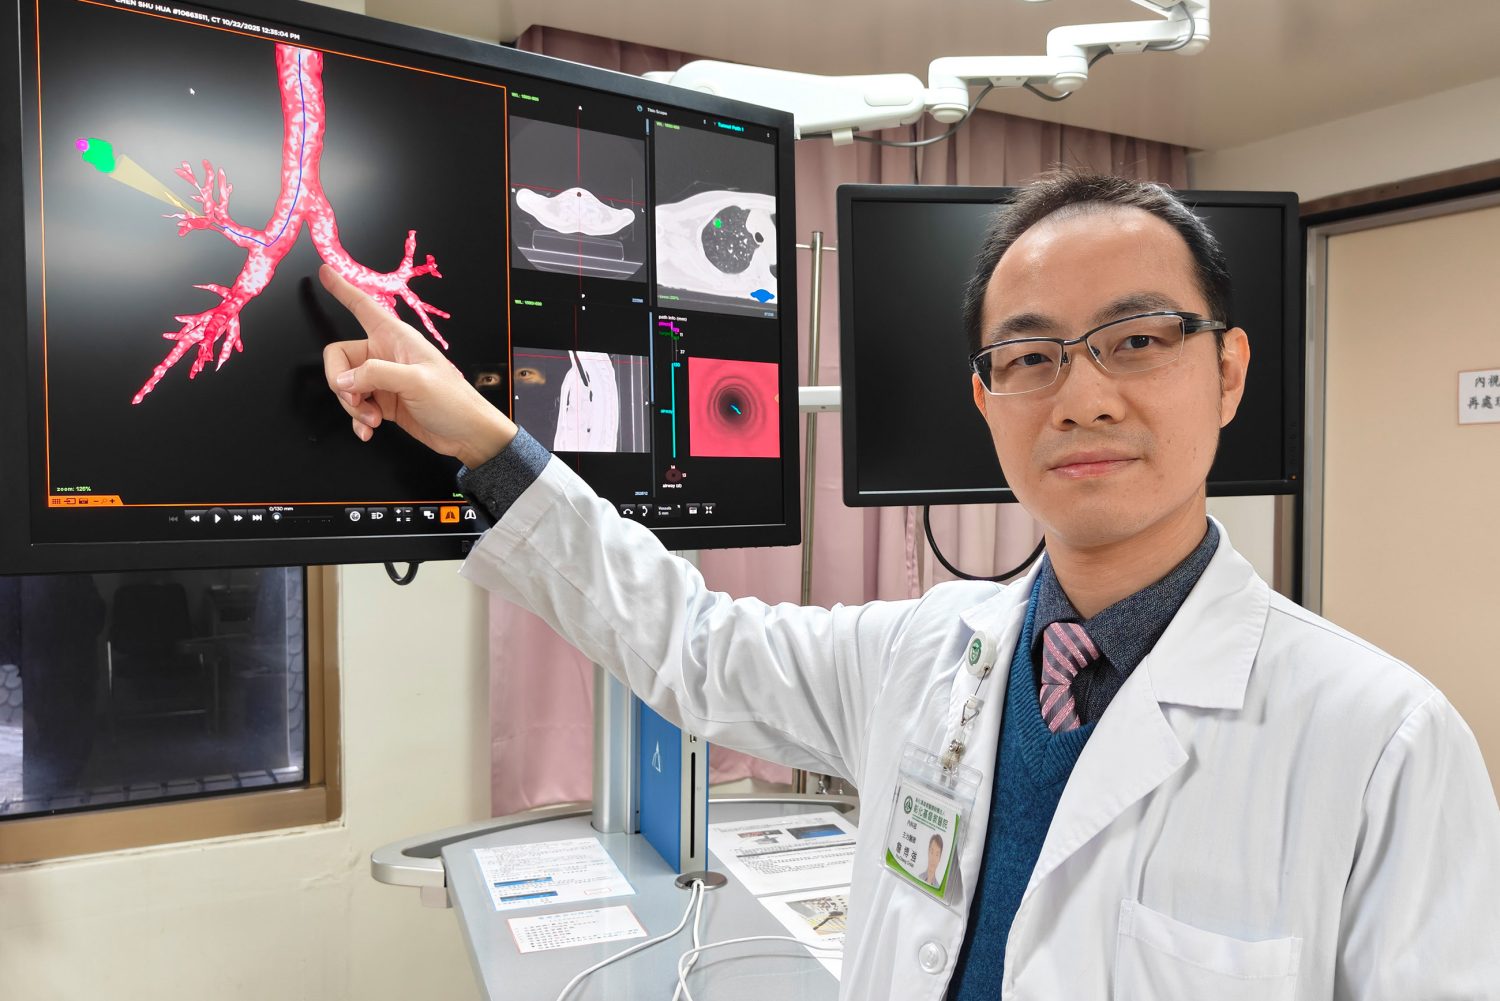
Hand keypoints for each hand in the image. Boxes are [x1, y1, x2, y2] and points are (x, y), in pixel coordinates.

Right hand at [319, 265, 515, 467]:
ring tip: (373, 419)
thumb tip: (344, 379)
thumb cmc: (453, 401)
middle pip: (340, 357)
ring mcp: (382, 379)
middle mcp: (385, 354)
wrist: (467, 434)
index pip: (362, 306)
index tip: (325, 270)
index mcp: (396, 337)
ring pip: (345, 385)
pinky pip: (356, 406)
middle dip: (341, 383)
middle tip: (357, 400)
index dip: (343, 288)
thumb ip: (376, 375)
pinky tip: (368, 430)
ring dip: (353, 407)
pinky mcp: (383, 401)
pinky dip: (357, 419)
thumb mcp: (416, 381)